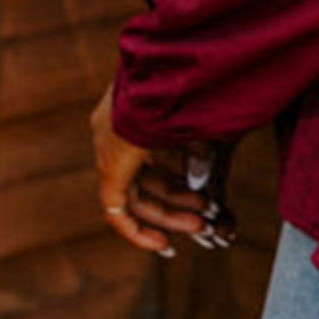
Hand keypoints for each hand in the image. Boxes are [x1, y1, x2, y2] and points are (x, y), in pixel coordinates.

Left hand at [91, 82, 235, 255]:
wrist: (169, 75)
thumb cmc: (191, 82)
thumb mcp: (198, 112)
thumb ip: (200, 136)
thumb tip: (208, 161)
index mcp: (134, 108)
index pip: (151, 150)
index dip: (176, 172)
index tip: (200, 189)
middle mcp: (115, 130)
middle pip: (147, 175)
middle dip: (179, 196)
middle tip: (207, 210)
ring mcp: (109, 149)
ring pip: (137, 194)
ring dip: (169, 212)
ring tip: (200, 221)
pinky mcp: (109, 169)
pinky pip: (118, 211)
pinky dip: (138, 230)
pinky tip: (164, 242)